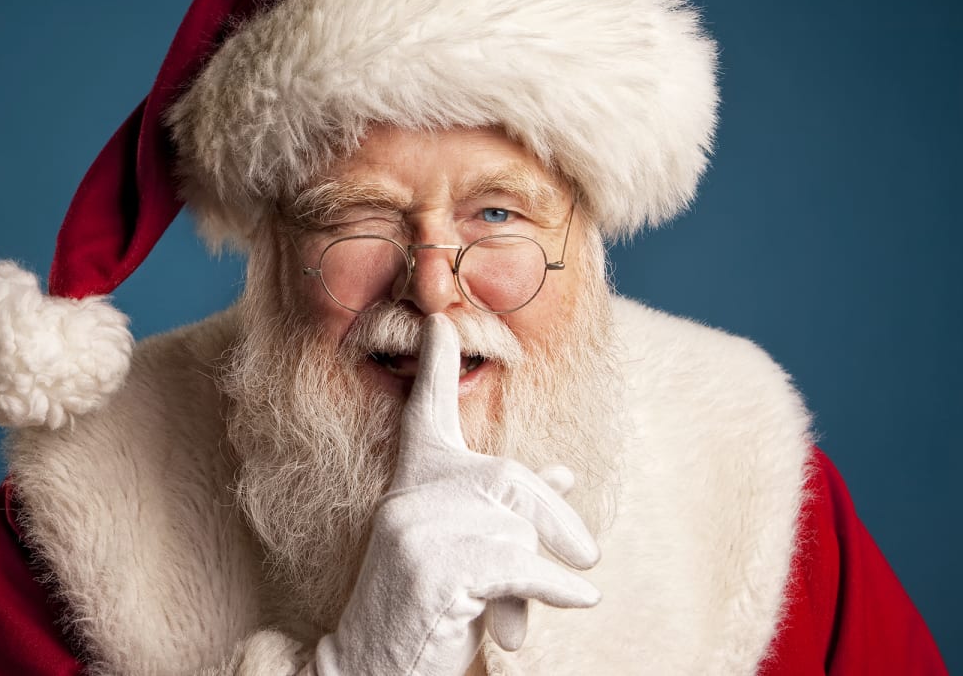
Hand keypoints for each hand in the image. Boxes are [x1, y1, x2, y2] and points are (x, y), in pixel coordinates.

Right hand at [312, 314, 600, 675]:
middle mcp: (408, 499)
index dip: (434, 369)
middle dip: (556, 518)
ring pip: (515, 530)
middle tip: (588, 554)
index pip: (425, 415)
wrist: (374, 668)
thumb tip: (564, 473)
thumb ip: (508, 512)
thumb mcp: (467, 553)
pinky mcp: (434, 570)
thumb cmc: (426, 611)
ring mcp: (416, 530)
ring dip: (536, 578)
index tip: (442, 320)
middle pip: (508, 478)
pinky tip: (580, 598)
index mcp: (412, 487)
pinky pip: (517, 566)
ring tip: (520, 620)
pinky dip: (554, 587)